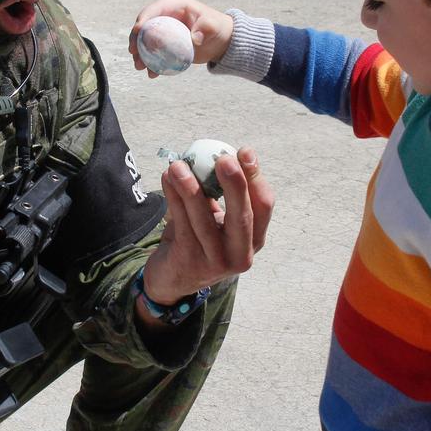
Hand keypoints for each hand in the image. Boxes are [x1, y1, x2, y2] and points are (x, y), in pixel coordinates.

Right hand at [129, 0, 233, 77]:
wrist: (220, 41)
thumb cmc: (217, 28)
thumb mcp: (213, 25)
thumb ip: (205, 28)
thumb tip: (194, 38)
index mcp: (174, 6)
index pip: (154, 9)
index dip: (143, 18)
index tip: (137, 30)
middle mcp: (165, 17)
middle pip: (144, 26)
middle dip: (135, 38)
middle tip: (132, 51)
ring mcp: (163, 32)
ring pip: (145, 41)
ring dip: (139, 54)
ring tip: (139, 66)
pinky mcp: (165, 46)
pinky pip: (153, 53)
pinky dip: (150, 63)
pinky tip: (151, 74)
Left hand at [139, 147, 273, 312]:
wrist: (171, 278)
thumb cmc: (198, 239)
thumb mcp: (215, 219)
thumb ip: (218, 193)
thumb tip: (211, 154)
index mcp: (254, 238)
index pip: (263, 206)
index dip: (256, 177)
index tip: (245, 152)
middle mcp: (241, 253)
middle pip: (242, 216)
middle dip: (235, 185)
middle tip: (224, 159)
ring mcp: (215, 261)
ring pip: (204, 219)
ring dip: (190, 188)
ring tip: (178, 166)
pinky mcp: (189, 261)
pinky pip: (181, 223)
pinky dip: (173, 198)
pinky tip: (166, 179)